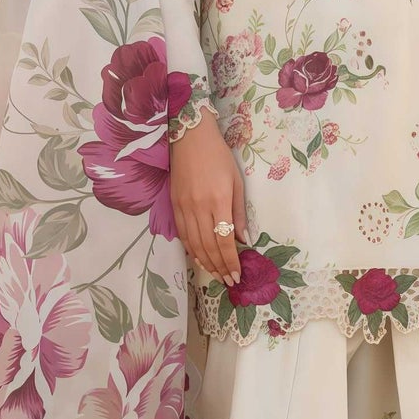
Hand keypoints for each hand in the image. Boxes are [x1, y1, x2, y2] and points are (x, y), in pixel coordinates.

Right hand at [168, 110, 249, 285]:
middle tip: (228, 281)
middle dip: (219, 267)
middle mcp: (199, 208)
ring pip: (193, 244)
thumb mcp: (236, 181)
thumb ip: (239, 212)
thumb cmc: (219, 157)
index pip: (224, 240)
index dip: (230, 261)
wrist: (190, 137)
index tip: (237, 275)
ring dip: (205, 263)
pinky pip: (182, 234)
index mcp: (218, 201)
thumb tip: (244, 239)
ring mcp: (184, 207)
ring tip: (215, 275)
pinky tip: (199, 258)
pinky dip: (191, 250)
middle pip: (208, 246)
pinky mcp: (174, 205)